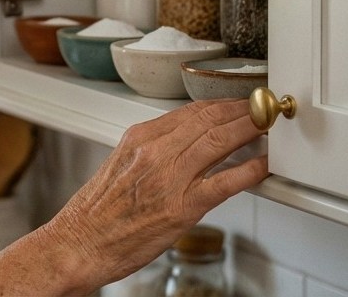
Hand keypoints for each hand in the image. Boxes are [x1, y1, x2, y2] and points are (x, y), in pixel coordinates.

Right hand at [0, 99, 266, 295]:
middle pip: (209, 119)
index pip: (190, 110)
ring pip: (221, 141)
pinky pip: (226, 181)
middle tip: (262, 107)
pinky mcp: (182, 206)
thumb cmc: (96, 214)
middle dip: (242, 110)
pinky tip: (263, 165)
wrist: (78, 243)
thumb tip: (182, 145)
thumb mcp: (120, 166)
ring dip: (251, 129)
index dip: (221, 104)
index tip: (238, 103)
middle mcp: (154, 151)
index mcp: (137, 138)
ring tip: (269, 126)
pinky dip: (250, 169)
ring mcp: (170, 177)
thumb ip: (151, 152)